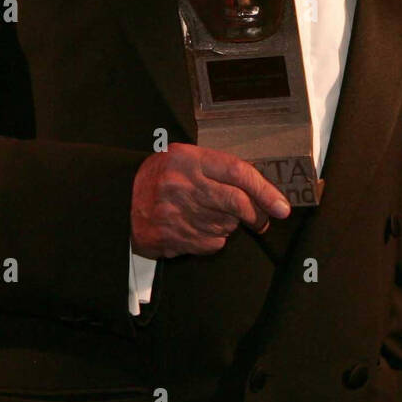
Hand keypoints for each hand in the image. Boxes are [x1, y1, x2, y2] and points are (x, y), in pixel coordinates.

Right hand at [130, 143, 290, 257]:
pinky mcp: (172, 238)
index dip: (265, 191)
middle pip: (237, 203)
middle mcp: (183, 186)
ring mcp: (177, 214)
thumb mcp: (185, 158)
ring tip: (212, 215)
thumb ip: (218, 169)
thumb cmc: (162, 176)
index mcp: (189, 160)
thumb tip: (260, 192)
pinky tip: (198, 227)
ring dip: (230, 224)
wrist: (120, 199)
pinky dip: (214, 238)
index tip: (282, 207)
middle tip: (263, 219)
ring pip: (227, 225)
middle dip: (257, 214)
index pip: (238, 173)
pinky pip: (212, 243)